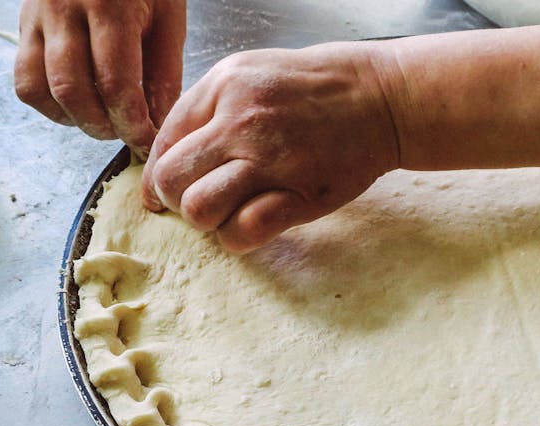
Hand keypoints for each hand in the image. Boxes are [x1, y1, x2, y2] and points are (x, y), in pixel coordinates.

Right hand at [14, 0, 185, 154]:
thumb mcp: (168, 15)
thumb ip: (164, 70)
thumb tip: (158, 123)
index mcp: (109, 5)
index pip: (115, 83)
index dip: (132, 123)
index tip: (147, 141)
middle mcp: (64, 9)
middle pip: (73, 91)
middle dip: (103, 126)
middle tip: (126, 132)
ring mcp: (36, 16)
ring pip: (40, 89)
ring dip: (74, 119)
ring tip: (103, 120)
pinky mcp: (22, 24)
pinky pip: (24, 80)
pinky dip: (49, 104)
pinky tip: (77, 103)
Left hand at [141, 43, 400, 252]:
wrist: (382, 98)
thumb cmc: (316, 88)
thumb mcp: (252, 73)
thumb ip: (208, 108)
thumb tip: (165, 160)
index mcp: (224, 88)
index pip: (163, 144)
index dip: (157, 177)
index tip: (164, 194)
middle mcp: (242, 122)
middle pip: (172, 180)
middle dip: (176, 201)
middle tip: (199, 203)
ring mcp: (272, 160)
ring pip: (200, 209)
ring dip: (206, 221)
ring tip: (226, 213)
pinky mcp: (300, 196)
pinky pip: (244, 231)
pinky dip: (237, 238)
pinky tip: (250, 226)